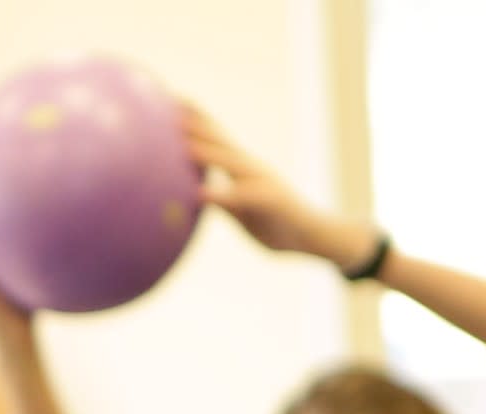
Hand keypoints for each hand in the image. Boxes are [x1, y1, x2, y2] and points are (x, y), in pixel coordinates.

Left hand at [180, 105, 373, 269]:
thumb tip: (198, 198)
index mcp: (244, 170)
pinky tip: (201, 194)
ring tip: (184, 146)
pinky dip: (223, 194)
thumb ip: (223, 202)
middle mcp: (253, 168)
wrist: (314, 238)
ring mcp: (264, 180)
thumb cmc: (276, 226)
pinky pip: (243, 196)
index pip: (218, 139)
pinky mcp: (272, 200)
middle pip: (223, 141)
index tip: (173, 102)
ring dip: (209, 153)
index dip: (198, 120)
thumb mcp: (242, 214)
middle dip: (198, 124)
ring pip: (233, 162)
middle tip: (171, 107)